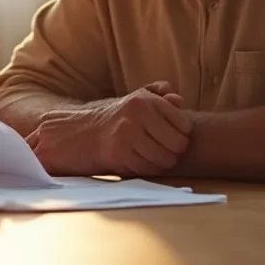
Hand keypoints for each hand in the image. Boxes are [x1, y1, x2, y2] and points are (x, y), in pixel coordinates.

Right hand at [26, 82, 192, 176]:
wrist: (80, 132)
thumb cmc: (116, 117)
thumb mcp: (137, 98)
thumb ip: (159, 95)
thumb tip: (178, 100)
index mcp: (144, 100)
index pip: (184, 124)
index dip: (181, 133)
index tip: (170, 133)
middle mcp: (137, 114)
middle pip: (178, 144)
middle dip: (174, 150)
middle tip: (163, 147)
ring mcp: (128, 134)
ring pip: (165, 159)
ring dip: (161, 162)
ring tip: (152, 155)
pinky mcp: (119, 153)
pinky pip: (148, 168)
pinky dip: (147, 169)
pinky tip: (139, 161)